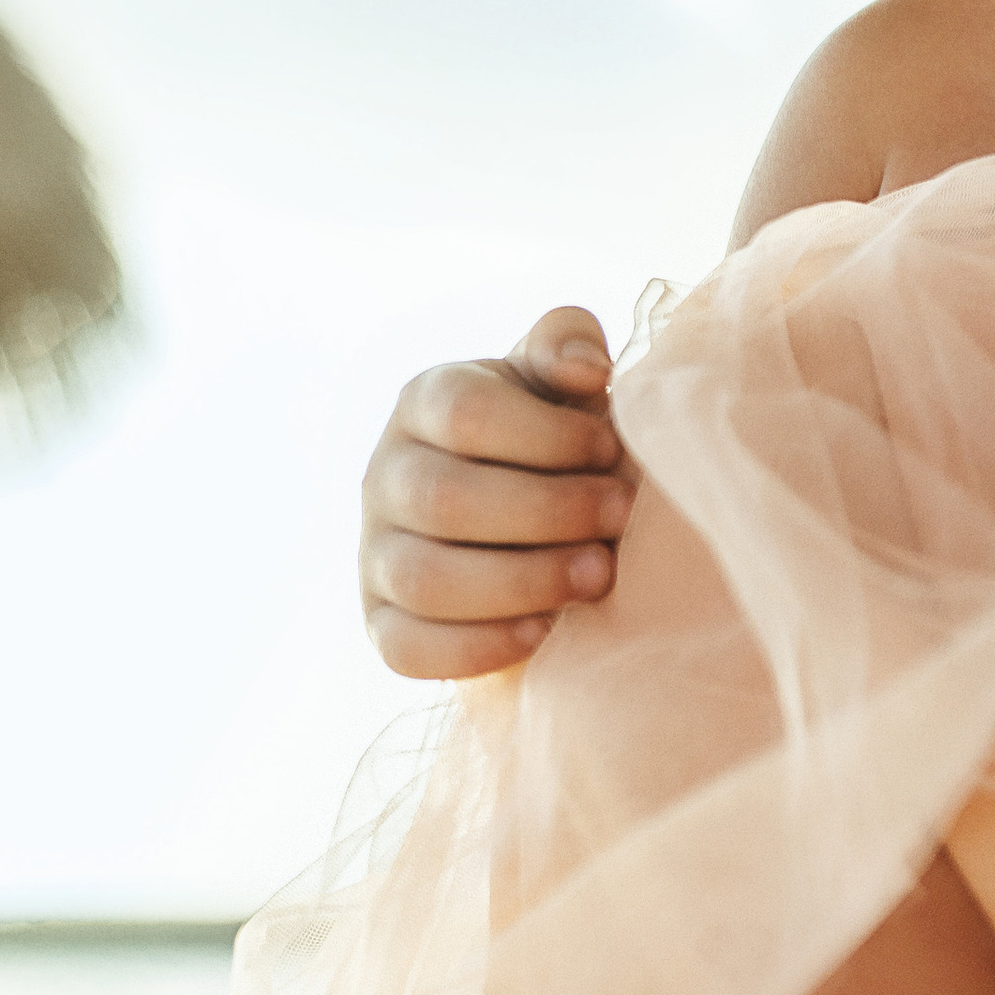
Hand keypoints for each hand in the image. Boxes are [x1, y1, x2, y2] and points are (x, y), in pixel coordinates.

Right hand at [358, 307, 634, 679]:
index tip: (612, 450)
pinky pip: (407, 648)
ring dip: (522, 581)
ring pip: (424, 578)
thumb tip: (584, 367)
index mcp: (424, 401)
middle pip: (444, 499)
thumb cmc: (555, 441)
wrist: (535, 526)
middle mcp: (385, 475)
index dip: (546, 435)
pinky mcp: (383, 622)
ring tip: (599, 576)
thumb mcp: (561, 383)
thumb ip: (568, 345)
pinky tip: (545, 632)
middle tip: (619, 519)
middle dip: (547, 512)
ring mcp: (375, 553)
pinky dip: (478, 646)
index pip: (464, 411)